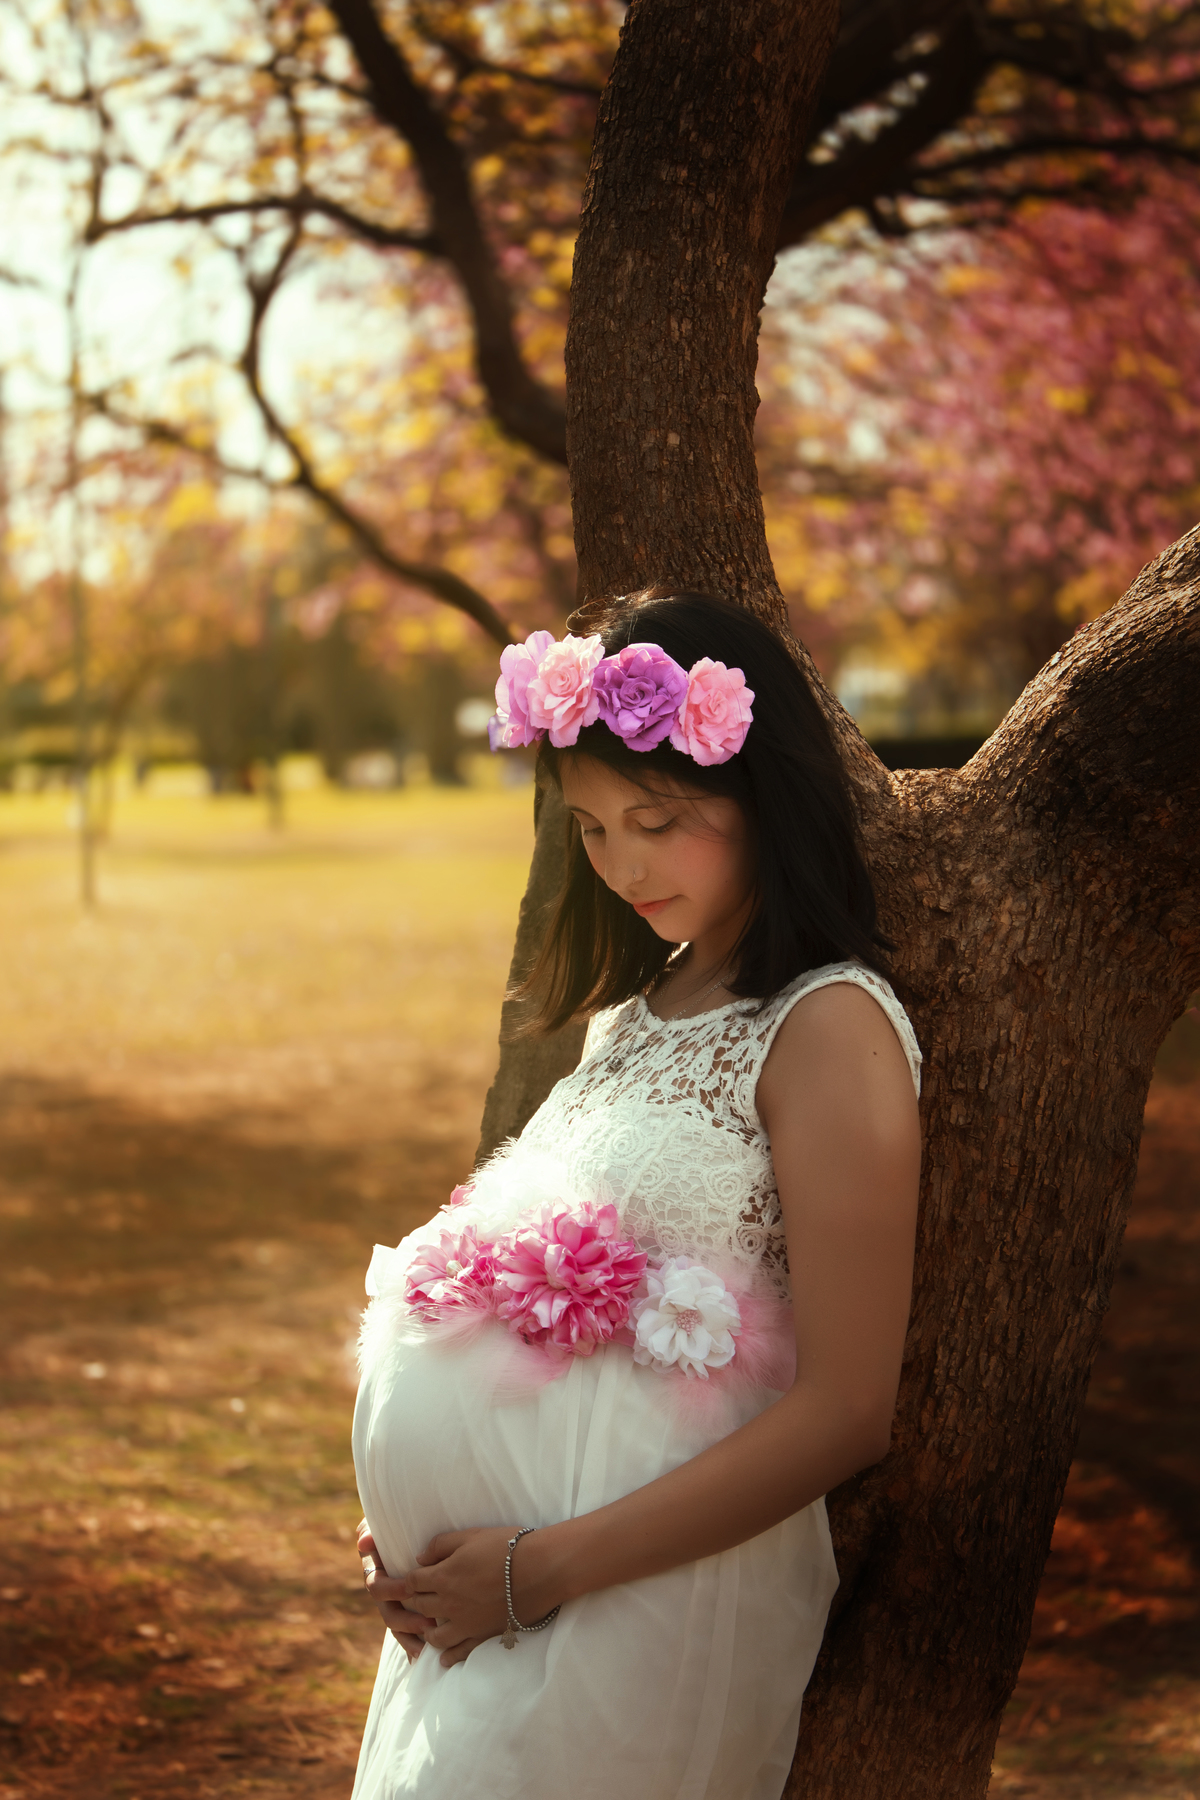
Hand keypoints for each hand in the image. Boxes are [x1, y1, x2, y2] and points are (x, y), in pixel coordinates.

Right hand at [357, 1521, 436, 1663]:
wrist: (410, 1528)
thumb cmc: (395, 1522)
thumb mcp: (382, 1522)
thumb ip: (371, 1529)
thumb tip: (365, 1541)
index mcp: (375, 1570)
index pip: (376, 1585)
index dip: (392, 1589)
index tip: (411, 1587)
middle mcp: (382, 1591)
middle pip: (389, 1613)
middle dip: (407, 1620)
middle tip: (429, 1623)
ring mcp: (393, 1603)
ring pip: (398, 1628)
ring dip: (412, 1636)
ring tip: (430, 1642)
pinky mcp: (407, 1610)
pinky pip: (406, 1633)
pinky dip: (414, 1644)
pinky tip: (424, 1655)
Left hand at [401, 1526, 540, 1668]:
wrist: (540, 1569)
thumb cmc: (506, 1547)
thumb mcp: (471, 1536)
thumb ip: (440, 1545)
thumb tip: (419, 1559)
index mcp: (443, 1576)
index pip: (412, 1582)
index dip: (408, 1580)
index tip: (412, 1579)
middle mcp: (449, 1604)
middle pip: (420, 1607)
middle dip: (416, 1601)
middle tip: (419, 1598)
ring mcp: (466, 1624)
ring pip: (434, 1636)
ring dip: (427, 1631)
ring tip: (429, 1628)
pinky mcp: (483, 1636)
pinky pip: (459, 1653)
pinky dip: (449, 1656)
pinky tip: (445, 1658)